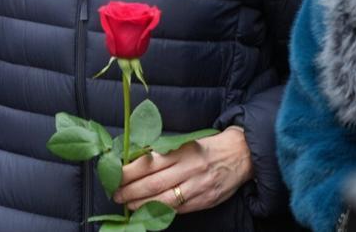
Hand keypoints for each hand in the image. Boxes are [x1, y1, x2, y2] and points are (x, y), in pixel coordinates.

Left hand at [112, 127, 252, 214]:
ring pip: (165, 200)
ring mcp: (198, 186)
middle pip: (153, 183)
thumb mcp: (184, 143)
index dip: (128, 172)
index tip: (114, 176)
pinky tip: (149, 212)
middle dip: (130, 191)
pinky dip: (162, 212)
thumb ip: (162, 153)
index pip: (148, 163)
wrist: (241, 154)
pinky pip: (180, 209)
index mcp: (180, 151)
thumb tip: (134, 162)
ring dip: (142, 205)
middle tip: (115, 195)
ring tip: (128, 206)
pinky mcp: (206, 200)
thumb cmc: (206, 147)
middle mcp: (188, 169)